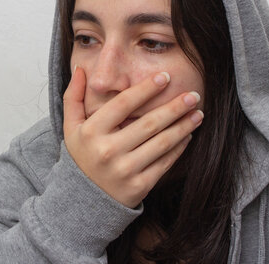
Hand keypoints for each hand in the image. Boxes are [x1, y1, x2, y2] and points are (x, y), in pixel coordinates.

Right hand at [63, 66, 202, 207]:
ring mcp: (125, 170)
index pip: (123, 104)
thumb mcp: (71, 127)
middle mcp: (108, 151)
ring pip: (161, 143)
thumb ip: (73, 96)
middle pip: (148, 124)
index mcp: (92, 132)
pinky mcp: (139, 186)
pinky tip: (188, 135)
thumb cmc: (82, 156)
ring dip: (183, 126)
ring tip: (197, 113)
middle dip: (174, 107)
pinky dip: (179, 147)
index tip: (165, 77)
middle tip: (192, 95)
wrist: (85, 200)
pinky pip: (164, 163)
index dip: (145, 89)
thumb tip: (81, 69)